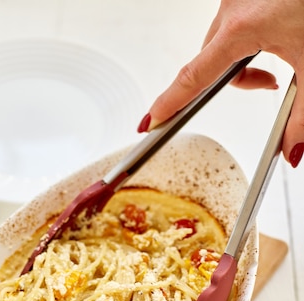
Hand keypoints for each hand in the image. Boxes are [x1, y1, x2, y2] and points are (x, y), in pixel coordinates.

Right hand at [138, 0, 303, 165]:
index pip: (193, 77)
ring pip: (222, 46)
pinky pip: (231, 26)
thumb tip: (292, 149)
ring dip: (244, 61)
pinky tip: (277, 37)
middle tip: (274, 85)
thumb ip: (301, 115)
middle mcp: (232, 8)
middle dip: (238, 82)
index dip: (169, 103)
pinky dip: (248, 41)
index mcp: (242, 28)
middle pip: (210, 64)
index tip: (149, 122)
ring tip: (280, 60)